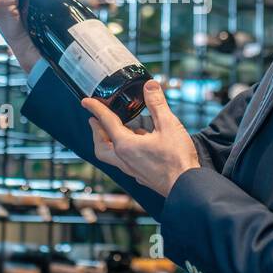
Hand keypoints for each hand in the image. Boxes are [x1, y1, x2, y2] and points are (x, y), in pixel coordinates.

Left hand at [83, 80, 200, 195]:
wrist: (187, 186)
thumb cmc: (177, 158)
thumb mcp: (169, 125)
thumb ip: (157, 104)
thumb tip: (150, 86)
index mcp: (126, 145)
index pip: (106, 123)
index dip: (96, 109)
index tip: (86, 101)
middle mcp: (124, 160)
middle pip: (101, 146)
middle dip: (96, 132)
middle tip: (95, 121)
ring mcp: (132, 170)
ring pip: (112, 156)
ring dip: (109, 142)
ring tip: (116, 131)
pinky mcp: (141, 176)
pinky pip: (124, 162)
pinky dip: (123, 150)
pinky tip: (137, 144)